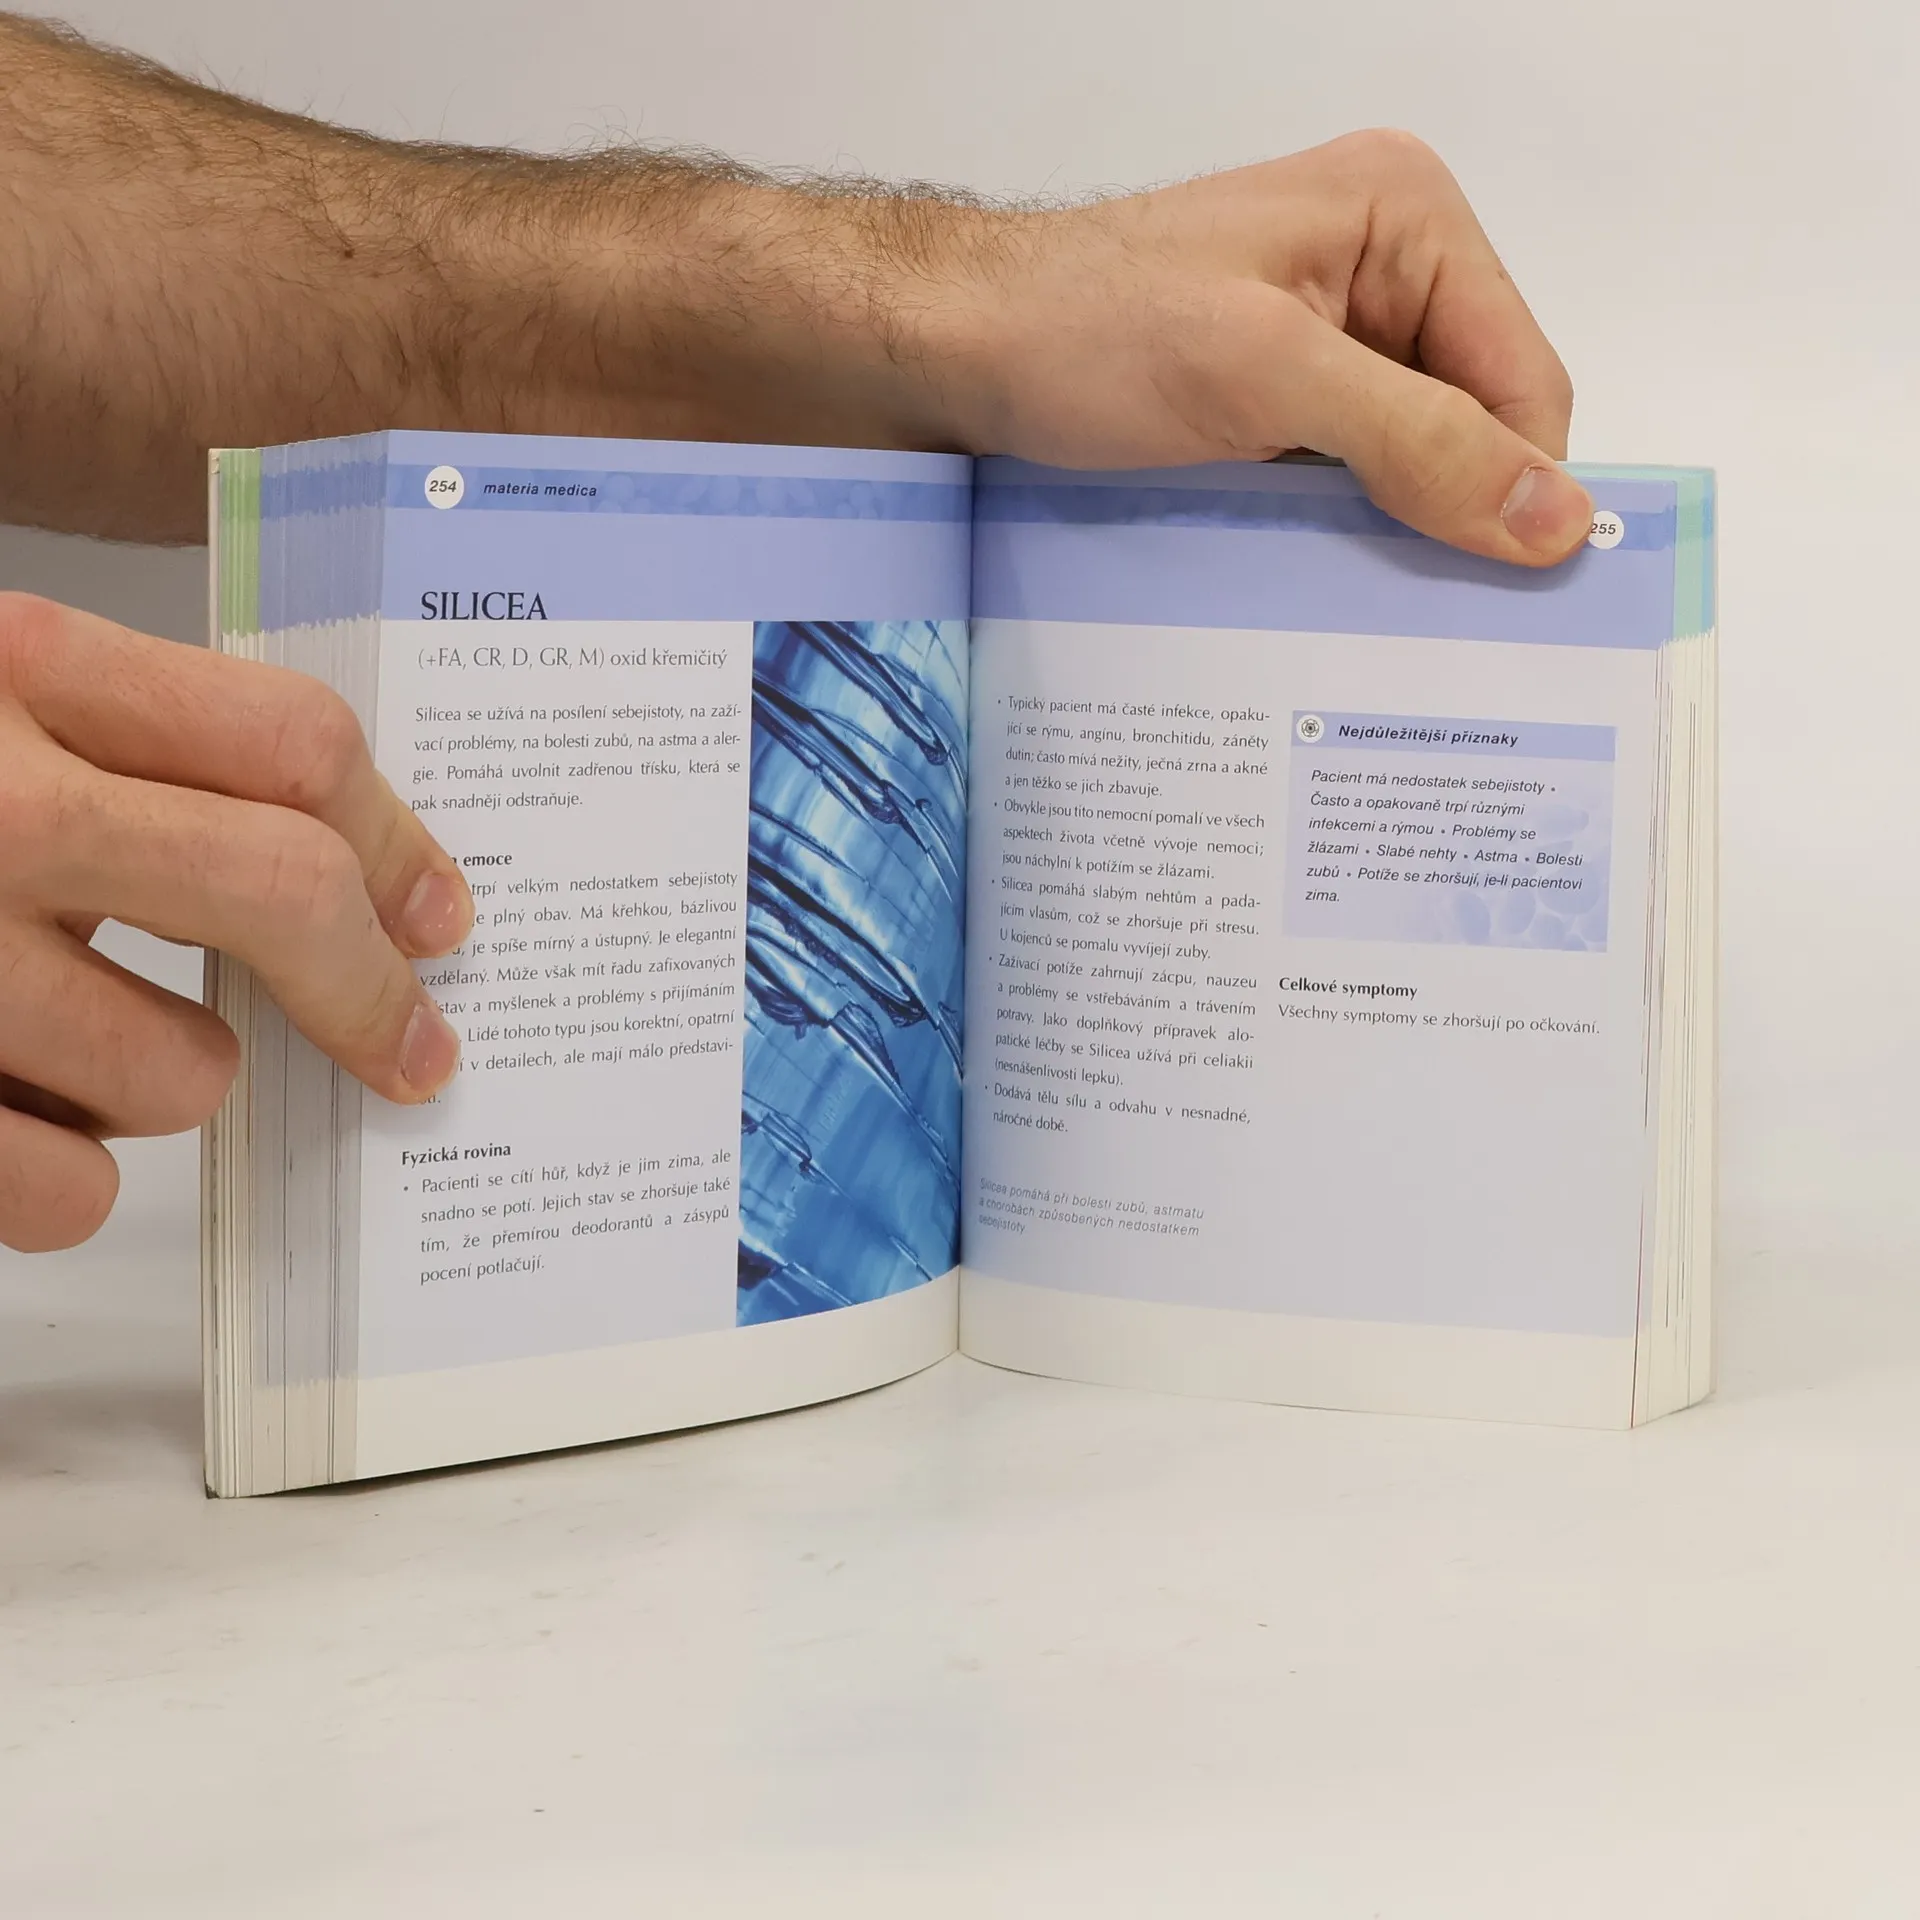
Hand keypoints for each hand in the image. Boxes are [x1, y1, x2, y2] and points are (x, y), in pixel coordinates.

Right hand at [0, 595, 470, 1250]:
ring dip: (167, 1078)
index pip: (289, 744)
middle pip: (278, 890)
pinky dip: (58, 1172)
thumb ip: (136, 747)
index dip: (394, 842)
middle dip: (370, 994)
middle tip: (412, 1049)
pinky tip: (5, 1111)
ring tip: (78, 1041)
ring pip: (178, 1071)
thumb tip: (356, 877)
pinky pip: (66, 1188)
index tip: (436, 916)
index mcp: (9, 670)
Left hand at [922, 130, 1590, 565]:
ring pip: (1416, 463)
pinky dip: (1340, 531)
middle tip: (1417, 620)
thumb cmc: (1086, 335)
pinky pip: (1351, 479)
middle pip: (1478, 424)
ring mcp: (1331, 336)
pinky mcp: (1281, 397)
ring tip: (1358, 609)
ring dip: (1391, 534)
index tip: (1496, 602)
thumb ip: (1415, 440)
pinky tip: (1313, 580)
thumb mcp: (1263, 377)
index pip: (1524, 379)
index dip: (1516, 491)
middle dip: (1451, 514)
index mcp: (1409, 218)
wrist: (955, 351)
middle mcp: (1386, 269)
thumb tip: (1557, 521)